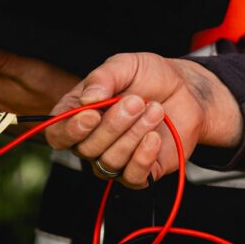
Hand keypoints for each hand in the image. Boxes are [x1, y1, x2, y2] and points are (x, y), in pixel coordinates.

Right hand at [44, 52, 242, 189]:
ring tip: (156, 110)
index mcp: (79, 115)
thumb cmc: (150, 76)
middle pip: (87, 149)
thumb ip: (104, 77)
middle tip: (138, 101)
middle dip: (114, 125)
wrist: (186, 90)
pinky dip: (143, 157)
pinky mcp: (139, 172)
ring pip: (110, 162)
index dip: (72, 129)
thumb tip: (87, 100)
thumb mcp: (126, 65)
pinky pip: (132, 178)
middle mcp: (92, 142)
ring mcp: (115, 159)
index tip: (93, 114)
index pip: (58, 135)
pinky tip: (155, 137)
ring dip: (134, 135)